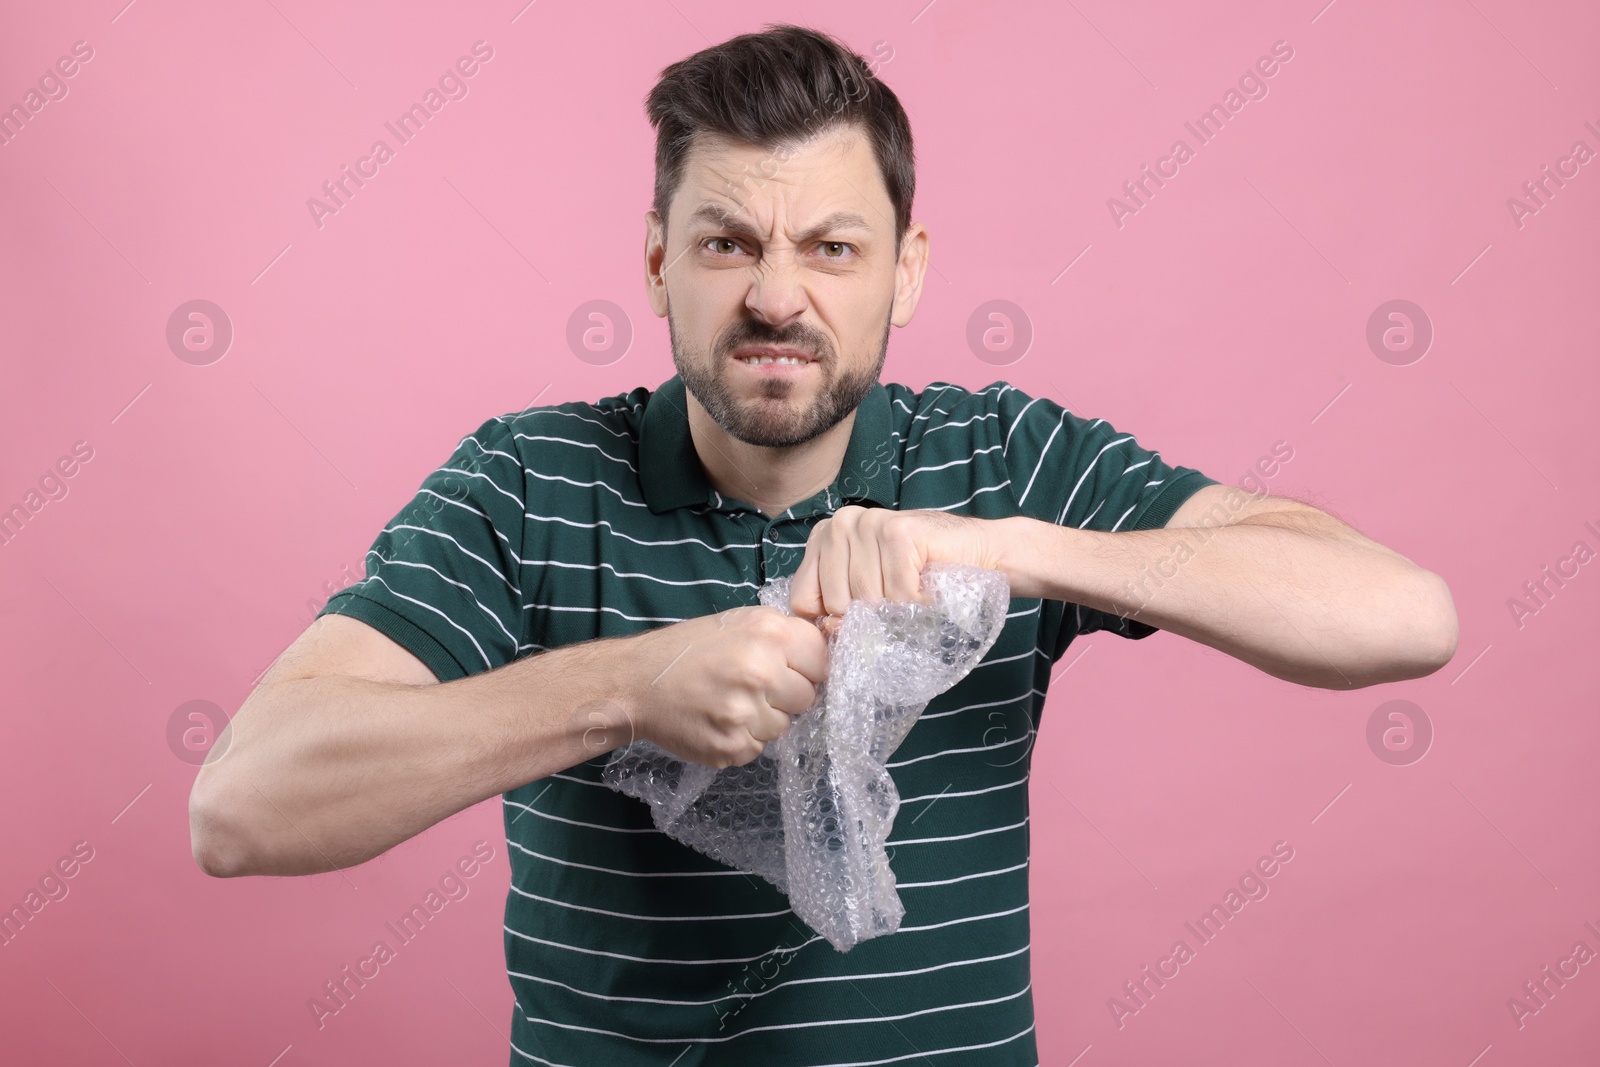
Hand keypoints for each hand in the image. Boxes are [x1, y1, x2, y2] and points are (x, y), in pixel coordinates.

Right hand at [623, 606, 828, 768]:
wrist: (636, 681)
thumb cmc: (690, 649)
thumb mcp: (739, 622)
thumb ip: (783, 635)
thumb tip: (823, 656)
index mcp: (769, 634)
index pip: (822, 661)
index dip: (807, 667)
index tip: (789, 669)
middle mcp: (762, 672)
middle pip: (807, 698)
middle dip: (786, 695)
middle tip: (753, 687)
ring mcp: (746, 713)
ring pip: (784, 726)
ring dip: (764, 719)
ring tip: (730, 702)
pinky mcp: (732, 747)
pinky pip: (758, 747)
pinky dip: (743, 738)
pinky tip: (719, 720)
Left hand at [788, 505, 1008, 623]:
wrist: (979, 553)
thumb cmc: (921, 577)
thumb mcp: (869, 593)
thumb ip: (839, 610)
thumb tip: (829, 630)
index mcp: (824, 537)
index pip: (803, 599)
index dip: (831, 621)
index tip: (859, 618)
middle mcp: (841, 523)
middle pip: (835, 602)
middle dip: (868, 616)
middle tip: (895, 599)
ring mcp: (869, 523)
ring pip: (866, 599)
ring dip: (897, 609)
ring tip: (913, 589)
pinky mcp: (899, 532)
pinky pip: (896, 593)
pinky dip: (917, 601)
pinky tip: (927, 584)